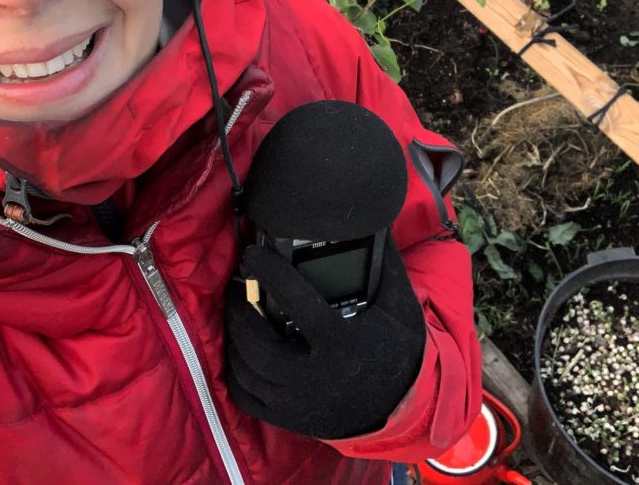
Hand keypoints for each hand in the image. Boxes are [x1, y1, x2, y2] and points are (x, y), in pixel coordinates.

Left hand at [225, 237, 424, 438]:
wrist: (404, 405)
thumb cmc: (398, 349)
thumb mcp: (398, 303)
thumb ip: (384, 262)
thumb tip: (372, 219)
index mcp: (341, 342)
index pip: (296, 302)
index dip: (269, 273)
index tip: (252, 254)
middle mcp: (315, 376)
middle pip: (258, 342)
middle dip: (240, 310)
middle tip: (237, 286)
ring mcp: (298, 403)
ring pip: (246, 370)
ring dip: (234, 338)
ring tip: (237, 312)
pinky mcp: (288, 420)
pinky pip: (245, 397)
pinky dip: (234, 371)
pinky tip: (240, 349)